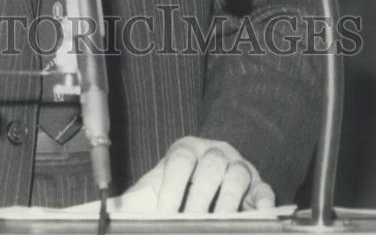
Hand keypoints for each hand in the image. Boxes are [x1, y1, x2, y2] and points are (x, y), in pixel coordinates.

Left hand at [112, 136, 274, 214]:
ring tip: (218, 226)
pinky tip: (254, 221)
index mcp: (185, 149)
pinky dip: (262, 207)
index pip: (179, 162)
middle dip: (200, 199)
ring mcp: (240, 166)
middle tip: (193, 224)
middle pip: (210, 166)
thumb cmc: (178, 186)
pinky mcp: (260, 186)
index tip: (165, 216)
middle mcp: (214, 152)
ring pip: (238, 176)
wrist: (210, 175)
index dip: (172, 189)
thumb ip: (136, 199)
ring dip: (228, 204)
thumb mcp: (156, 188)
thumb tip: (111, 210)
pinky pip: (265, 192)